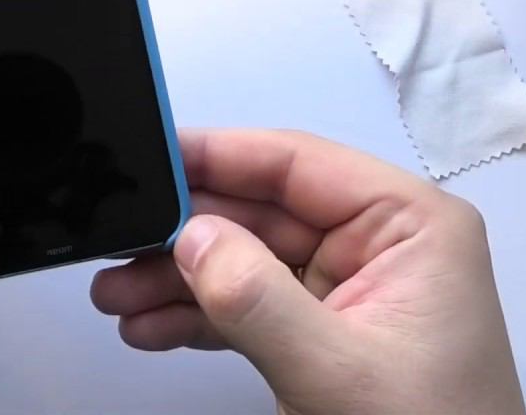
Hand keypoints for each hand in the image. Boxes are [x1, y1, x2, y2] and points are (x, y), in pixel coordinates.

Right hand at [91, 129, 525, 414]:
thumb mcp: (338, 369)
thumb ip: (258, 299)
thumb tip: (193, 238)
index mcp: (409, 226)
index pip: (297, 164)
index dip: (219, 155)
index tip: (153, 155)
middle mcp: (377, 246)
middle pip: (257, 212)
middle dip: (183, 233)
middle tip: (117, 241)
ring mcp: (346, 290)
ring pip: (241, 259)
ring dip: (176, 279)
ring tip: (116, 296)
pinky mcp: (320, 333)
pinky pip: (245, 306)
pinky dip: (194, 316)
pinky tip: (148, 328)